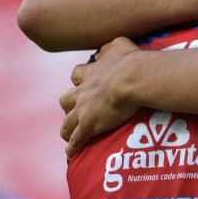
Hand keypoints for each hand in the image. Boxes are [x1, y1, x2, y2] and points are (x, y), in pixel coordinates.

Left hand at [61, 38, 141, 155]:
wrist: (131, 78)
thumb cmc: (129, 61)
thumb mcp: (120, 44)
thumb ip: (112, 46)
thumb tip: (109, 47)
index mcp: (91, 73)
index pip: (78, 75)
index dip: (80, 80)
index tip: (84, 83)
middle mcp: (83, 92)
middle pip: (66, 99)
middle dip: (69, 104)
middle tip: (75, 109)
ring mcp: (84, 110)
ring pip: (67, 122)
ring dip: (67, 128)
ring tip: (68, 134)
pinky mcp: (89, 125)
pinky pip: (76, 140)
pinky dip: (72, 147)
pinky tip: (71, 154)